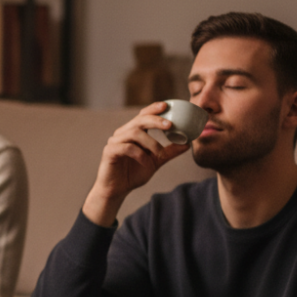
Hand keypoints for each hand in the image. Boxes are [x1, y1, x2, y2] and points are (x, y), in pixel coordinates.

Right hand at [82, 102, 190, 226]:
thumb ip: (169, 152)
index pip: (143, 115)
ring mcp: (114, 142)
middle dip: (155, 120)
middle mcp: (122, 134)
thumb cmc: (133, 174)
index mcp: (132, 132)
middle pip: (139, 120)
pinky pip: (127, 148)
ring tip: (159, 153)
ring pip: (134, 133)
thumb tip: (187, 144)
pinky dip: (140, 154)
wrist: (117, 190)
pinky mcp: (109, 152)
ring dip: (150, 142)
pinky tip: (146, 163)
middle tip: (169, 125)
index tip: (167, 106)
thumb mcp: (155, 161)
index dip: (153, 109)